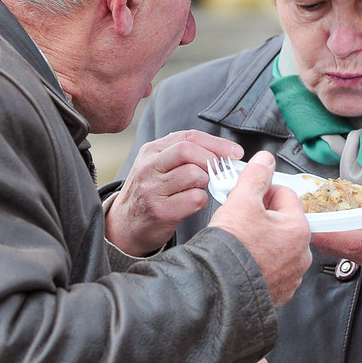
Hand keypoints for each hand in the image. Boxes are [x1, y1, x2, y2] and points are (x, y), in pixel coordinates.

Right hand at [106, 130, 243, 255]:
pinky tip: (193, 203)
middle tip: (218, 173)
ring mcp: (153, 189)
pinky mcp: (160, 211)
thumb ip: (184, 155)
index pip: (189, 137)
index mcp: (152, 151)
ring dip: (206, 183)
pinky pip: (195, 199)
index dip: (217, 143)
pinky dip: (202, 201)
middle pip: (189, 151)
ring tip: (199, 189)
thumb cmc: (152, 193)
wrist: (125, 225)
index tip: (235, 152)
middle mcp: (149, 167)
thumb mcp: (159, 166)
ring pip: (195, 175)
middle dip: (212, 161)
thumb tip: (225, 153)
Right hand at [209, 151, 311, 305]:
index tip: (246, 198)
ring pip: (277, 245)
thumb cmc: (231, 250)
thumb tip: (265, 160)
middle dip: (262, 217)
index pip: (284, 195)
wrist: (216, 289)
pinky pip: (272, 267)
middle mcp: (301, 254)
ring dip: (261, 240)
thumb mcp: (241, 201)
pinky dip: (260, 262)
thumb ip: (256, 176)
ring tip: (240, 242)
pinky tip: (244, 260)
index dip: (261, 193)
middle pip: (282, 221)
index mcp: (298, 229)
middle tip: (240, 221)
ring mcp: (291, 275)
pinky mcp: (279, 291)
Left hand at [311, 191, 361, 290]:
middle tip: (299, 210)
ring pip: (340, 249)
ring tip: (310, 214)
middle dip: (317, 230)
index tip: (310, 220)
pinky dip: (336, 240)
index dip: (328, 231)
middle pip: (337, 244)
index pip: (352, 238)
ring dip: (324, 235)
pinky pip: (348, 252)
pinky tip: (331, 226)